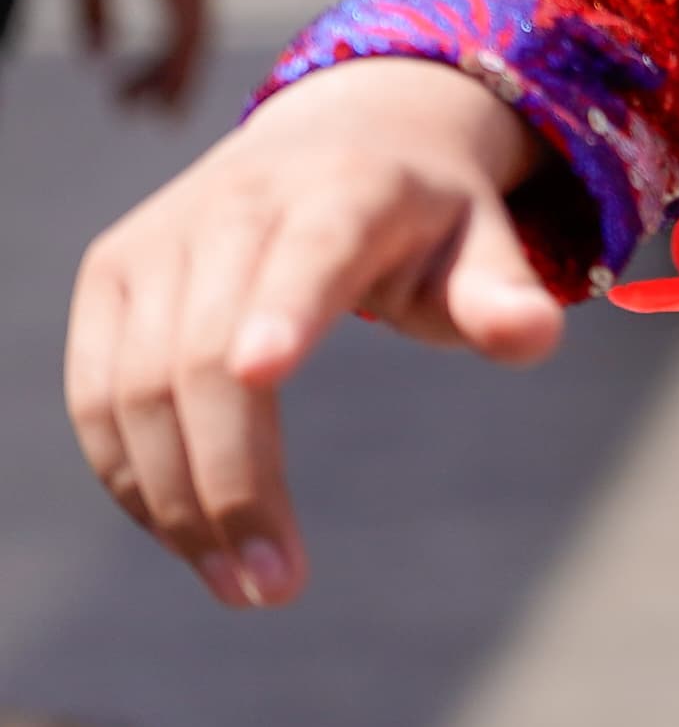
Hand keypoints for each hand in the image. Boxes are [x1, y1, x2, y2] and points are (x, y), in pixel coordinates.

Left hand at [63, 0, 214, 111]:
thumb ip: (92, 5)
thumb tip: (97, 57)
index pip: (188, 37)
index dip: (176, 79)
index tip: (159, 115)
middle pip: (196, 35)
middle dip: (169, 77)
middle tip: (135, 112)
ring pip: (194, 20)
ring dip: (169, 58)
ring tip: (133, 91)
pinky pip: (191, 3)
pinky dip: (174, 33)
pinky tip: (151, 52)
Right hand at [64, 58, 561, 609]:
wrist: (339, 139)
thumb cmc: (425, 220)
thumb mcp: (482, 243)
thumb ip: (503, 294)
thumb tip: (533, 335)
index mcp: (348, 189)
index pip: (313, 250)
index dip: (286, 308)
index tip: (265, 372)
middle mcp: (240, 203)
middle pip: (206, 353)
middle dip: (232, 480)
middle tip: (273, 586)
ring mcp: (161, 237)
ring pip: (135, 387)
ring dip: (174, 501)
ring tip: (238, 583)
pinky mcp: (112, 273)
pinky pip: (98, 393)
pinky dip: (132, 476)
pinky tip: (186, 537)